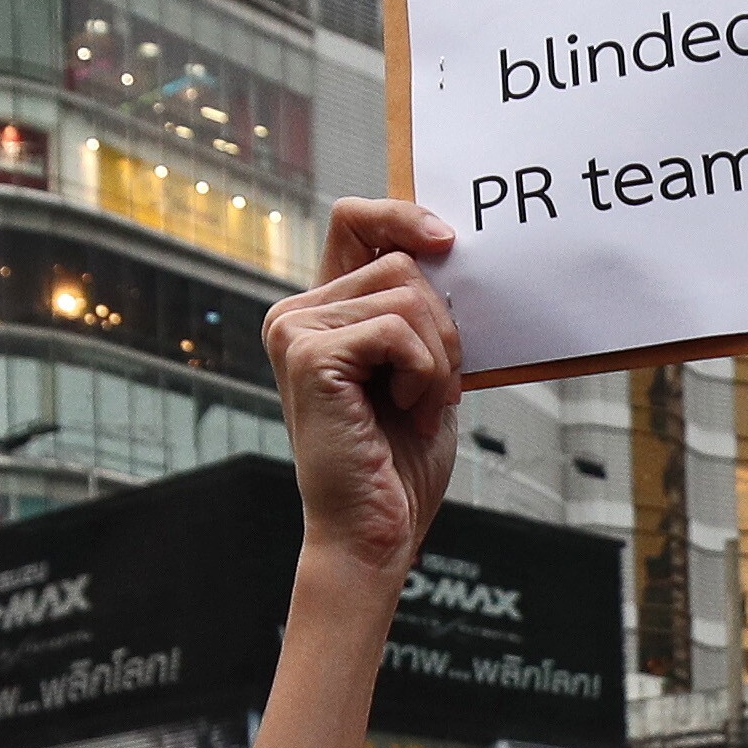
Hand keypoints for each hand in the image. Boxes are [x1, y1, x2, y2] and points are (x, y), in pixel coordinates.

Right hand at [264, 203, 463, 584]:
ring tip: (416, 405)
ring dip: (437, 357)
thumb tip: (451, 247)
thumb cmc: (399, 461)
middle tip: (435, 387)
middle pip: (400, 261)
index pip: (355, 220)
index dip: (402, 215)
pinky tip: (405, 411)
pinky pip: (398, 328)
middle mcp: (296, 313)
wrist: (376, 532)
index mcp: (321, 311)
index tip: (449, 241)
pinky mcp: (308, 354)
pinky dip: (424, 373)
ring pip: (406, 293)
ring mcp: (296, 331)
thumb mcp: (422, 370)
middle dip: (443, 325)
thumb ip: (421, 312)